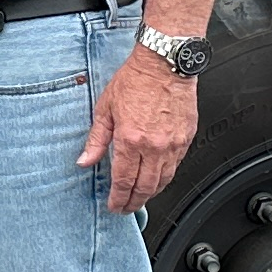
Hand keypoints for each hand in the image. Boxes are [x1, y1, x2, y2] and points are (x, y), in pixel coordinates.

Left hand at [79, 45, 199, 215]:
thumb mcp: (105, 108)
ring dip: (151, 193)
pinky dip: (166, 177)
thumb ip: (96, 140)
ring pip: (164, 180)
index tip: (114, 205)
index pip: (124, 181)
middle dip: (134, 202)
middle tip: (126, 208)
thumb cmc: (136, 80)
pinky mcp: (186, 138)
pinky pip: (176, 166)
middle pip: (145, 187)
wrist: (164, 63)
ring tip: (141, 197)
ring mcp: (173, 143)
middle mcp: (154, 146)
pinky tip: (158, 178)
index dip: (118, 198)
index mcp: (131, 139)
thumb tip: (85, 161)